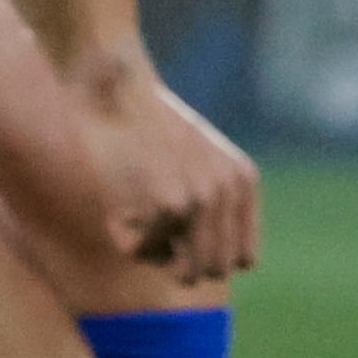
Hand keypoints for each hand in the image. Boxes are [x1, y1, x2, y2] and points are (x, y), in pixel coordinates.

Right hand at [65, 44, 258, 286]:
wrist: (114, 87)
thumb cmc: (144, 122)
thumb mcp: (195, 156)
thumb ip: (211, 203)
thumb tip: (212, 269)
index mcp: (242, 180)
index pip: (244, 259)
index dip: (210, 257)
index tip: (179, 239)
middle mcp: (230, 190)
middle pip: (215, 270)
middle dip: (181, 263)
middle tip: (149, 230)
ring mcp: (203, 197)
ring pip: (183, 269)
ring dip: (155, 255)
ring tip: (132, 217)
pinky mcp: (171, 204)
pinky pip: (148, 253)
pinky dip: (127, 242)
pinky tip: (116, 209)